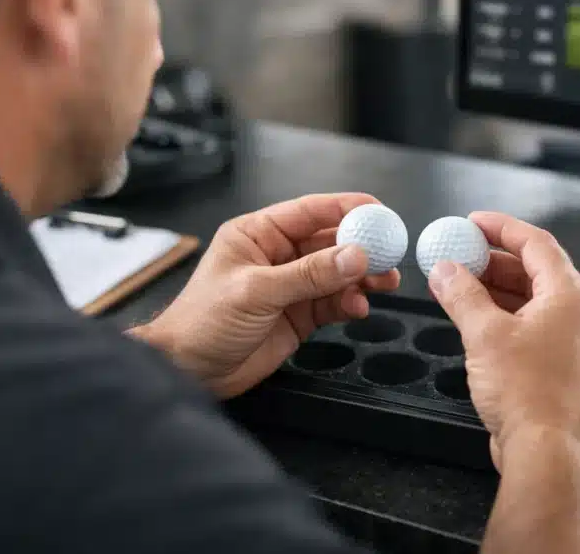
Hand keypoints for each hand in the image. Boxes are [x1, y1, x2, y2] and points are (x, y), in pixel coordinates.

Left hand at [131, 193, 399, 398]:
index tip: (379, 211)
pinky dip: (350, 303)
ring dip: (362, 277)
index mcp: (258, 234)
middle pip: (330, 242)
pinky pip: (333, 303)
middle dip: (362, 247)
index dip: (347, 208)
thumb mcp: (256, 292)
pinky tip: (358, 308)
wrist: (189, 372)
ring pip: (337, 273)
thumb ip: (308, 274)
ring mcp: (290, 286)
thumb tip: (354, 256)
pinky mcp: (298, 316)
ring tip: (384, 283)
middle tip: (390, 252)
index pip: (309, 211)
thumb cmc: (201, 322)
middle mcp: (277, 256)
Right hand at [426, 212, 579, 471]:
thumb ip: (462, 294)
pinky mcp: (571, 372)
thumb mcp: (484, 334)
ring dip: (500, 292)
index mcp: (572, 296)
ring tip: (462, 289)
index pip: (537, 243)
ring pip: (538, 303)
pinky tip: (481, 326)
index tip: (473, 222)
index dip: (502, 228)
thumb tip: (446, 270)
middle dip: (495, 262)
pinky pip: (540, 330)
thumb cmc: (527, 393)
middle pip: (538, 272)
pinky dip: (511, 320)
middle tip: (461, 256)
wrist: (550, 455)